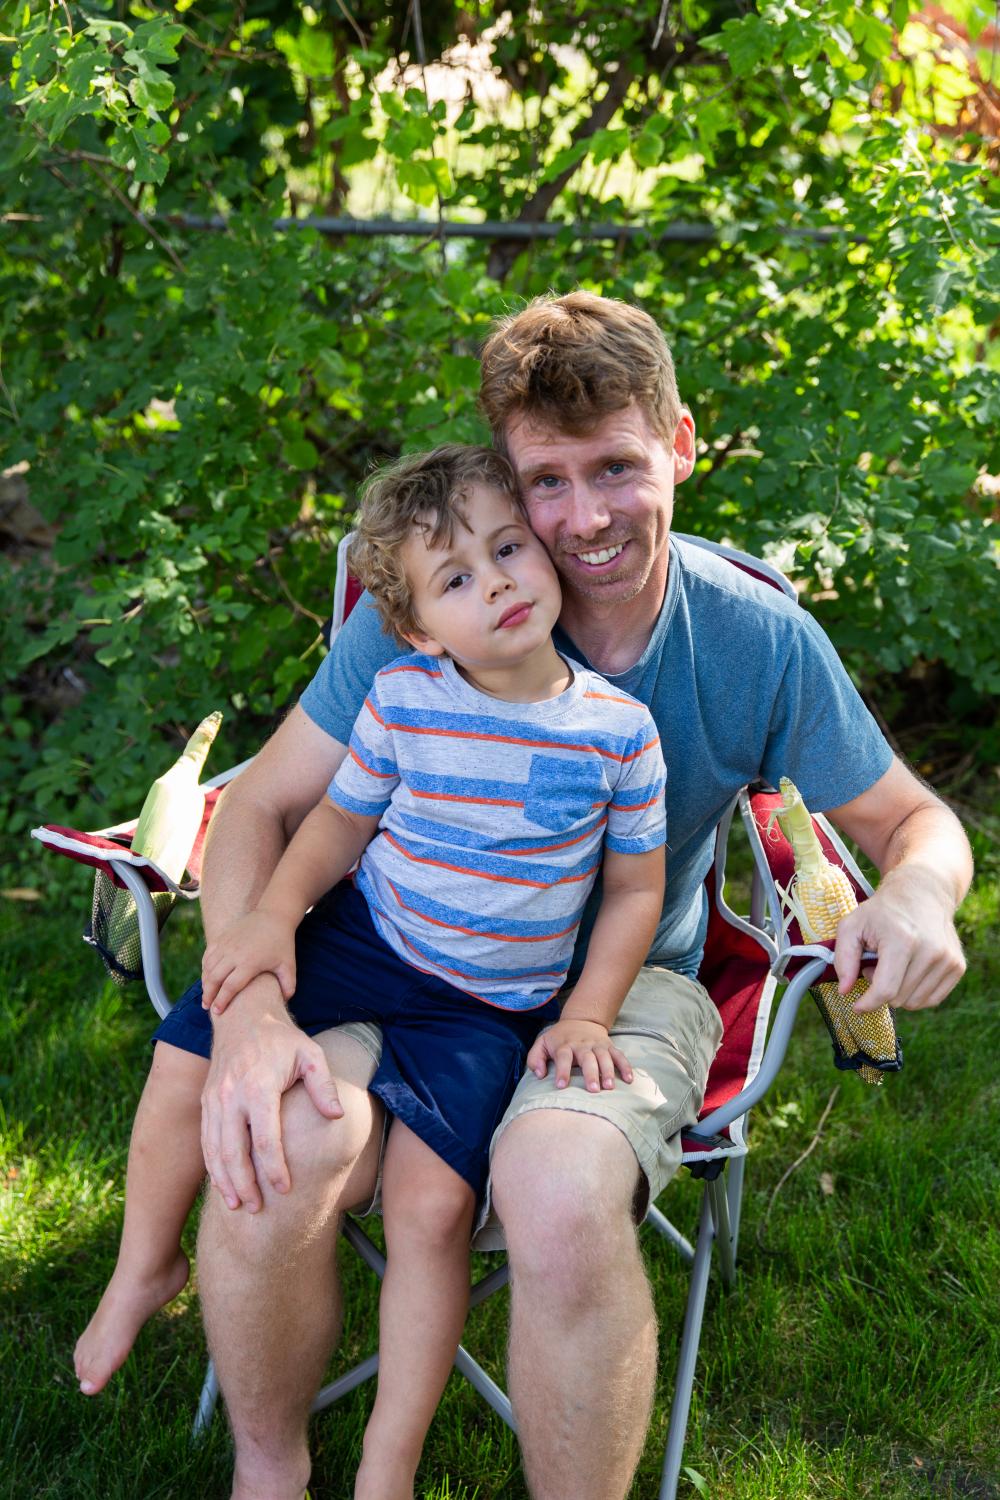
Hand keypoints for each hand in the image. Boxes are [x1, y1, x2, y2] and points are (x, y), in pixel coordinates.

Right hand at [200, 974, 342, 1212]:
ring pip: (215, 1149)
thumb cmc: (282, 1040)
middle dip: (245, 1184)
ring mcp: (214, 1100)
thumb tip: (337, 1116)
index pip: (265, 1137)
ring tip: (238, 1206)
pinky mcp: (206, 1102)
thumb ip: (323, 1085)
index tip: (285, 1189)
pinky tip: (224, 1184)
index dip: (274, 1167)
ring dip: (225, 1181)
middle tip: (258, 1209)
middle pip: (234, 1150)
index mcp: (258, 1086)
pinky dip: (213, 1166)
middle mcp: (231, 1095)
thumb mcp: (310, 1053)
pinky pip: (206, 1140)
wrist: (243, 1017)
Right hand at [201, 909, 296, 1013]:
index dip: (221, 1001)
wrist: (274, 916)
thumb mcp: (288, 965)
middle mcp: (234, 954)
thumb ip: (288, 985)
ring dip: (205, 982)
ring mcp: (226, 944)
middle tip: (207, 1006)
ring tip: (206, 995)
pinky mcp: (222, 937)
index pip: (230, 986)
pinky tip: (207, 977)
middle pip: (214, 978)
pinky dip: (205, 967)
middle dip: (208, 994)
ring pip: (208, 967)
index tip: (217, 1012)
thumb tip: (285, 1002)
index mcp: (250, 962)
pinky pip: (208, 955)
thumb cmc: (282, 943)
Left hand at [526, 1017, 633, 1092]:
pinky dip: (625, 1066)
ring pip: (604, 1057)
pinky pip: (619, 1056)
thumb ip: (535, 1059)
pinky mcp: (609, 1046)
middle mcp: (582, 1045)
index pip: (563, 1057)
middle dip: (591, 1074)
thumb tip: (539, 1075)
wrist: (580, 1019)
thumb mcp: (542, 1043)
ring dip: (609, 1071)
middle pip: (587, 1058)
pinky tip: (629, 1079)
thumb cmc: (559, 1038)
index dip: (562, 1071)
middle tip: (593, 1090)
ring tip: (610, 1086)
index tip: (561, 1085)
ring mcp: (597, 1045)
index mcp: (564, 1045)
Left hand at [833, 866, 965, 1012]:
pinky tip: (907, 971)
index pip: (886, 989)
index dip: (867, 1003)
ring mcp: (948, 959)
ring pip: (915, 1003)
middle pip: (899, 998)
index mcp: (903, 940)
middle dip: (881, 988)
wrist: (922, 893)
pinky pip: (931, 1000)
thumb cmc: (882, 911)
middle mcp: (931, 951)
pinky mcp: (957, 967)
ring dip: (898, 991)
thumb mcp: (852, 926)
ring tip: (892, 965)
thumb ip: (843, 959)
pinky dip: (915, 993)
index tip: (856, 1007)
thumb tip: (844, 991)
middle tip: (876, 964)